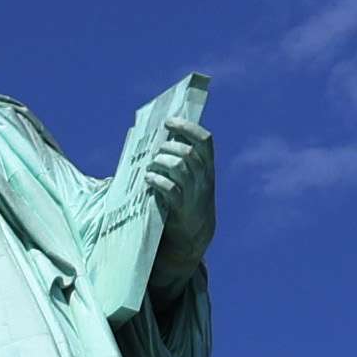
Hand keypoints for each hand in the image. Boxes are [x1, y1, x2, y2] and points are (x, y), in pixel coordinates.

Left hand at [143, 116, 214, 252]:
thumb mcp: (192, 178)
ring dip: (160, 163)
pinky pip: (170, 189)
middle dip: (168, 148)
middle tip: (155, 152)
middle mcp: (204, 178)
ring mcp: (194, 193)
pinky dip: (157, 181)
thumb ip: (184, 160)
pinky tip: (148, 179)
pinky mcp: (182, 208)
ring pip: (179, 168)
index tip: (168, 122)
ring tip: (150, 166)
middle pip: (188, 153)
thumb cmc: (187, 199)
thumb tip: (163, 138)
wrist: (193, 234)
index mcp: (208, 166)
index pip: (204, 140)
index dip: (187, 127)